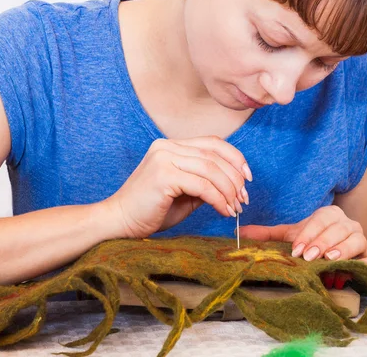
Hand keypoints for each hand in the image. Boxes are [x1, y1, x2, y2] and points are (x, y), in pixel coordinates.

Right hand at [102, 136, 252, 238]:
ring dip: (229, 190)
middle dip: (235, 178)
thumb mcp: (183, 193)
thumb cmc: (150, 210)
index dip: (235, 158)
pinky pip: (202, 185)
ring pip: (211, 169)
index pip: (212, 143)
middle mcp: (167, 146)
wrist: (119, 222)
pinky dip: (218, 199)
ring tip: (235, 208)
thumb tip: (233, 185)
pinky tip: (224, 211)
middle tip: (244, 199)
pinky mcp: (164, 175)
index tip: (247, 178)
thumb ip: (204, 182)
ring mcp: (164, 158)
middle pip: (215, 155)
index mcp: (170, 146)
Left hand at [238, 205, 366, 268]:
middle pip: (338, 228)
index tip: (297, 249)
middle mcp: (347, 223)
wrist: (337, 254)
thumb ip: (267, 234)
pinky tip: (353, 269)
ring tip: (329, 260)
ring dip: (343, 250)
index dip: (309, 234)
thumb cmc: (313, 242)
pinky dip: (364, 264)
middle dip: (322, 242)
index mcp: (328, 215)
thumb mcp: (291, 236)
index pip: (320, 220)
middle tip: (309, 256)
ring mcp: (361, 239)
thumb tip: (239, 231)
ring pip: (357, 240)